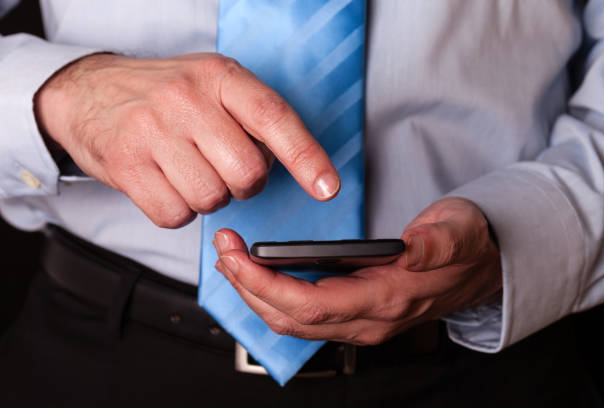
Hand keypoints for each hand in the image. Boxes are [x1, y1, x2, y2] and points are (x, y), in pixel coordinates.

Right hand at [35, 53, 339, 227]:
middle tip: (223, 167)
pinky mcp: (125, 165)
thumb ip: (252, 116)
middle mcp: (185, 99)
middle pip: (246, 173)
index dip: (306, 157)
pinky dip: (177, 209)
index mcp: (219, 77)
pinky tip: (166, 183)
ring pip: (211, 199)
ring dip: (208, 196)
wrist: (90, 94)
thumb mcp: (212, 85)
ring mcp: (151, 132)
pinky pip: (175, 215)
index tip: (327, 188)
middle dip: (244, 183)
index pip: (274, 118)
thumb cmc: (164, 95)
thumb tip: (294, 164)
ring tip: (188, 170)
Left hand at [213, 197, 501, 344]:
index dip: (268, 286)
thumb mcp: (461, 233)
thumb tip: (413, 247)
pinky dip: (271, 298)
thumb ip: (439, 242)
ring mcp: (359, 323)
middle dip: (248, 287)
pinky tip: (257, 276)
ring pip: (291, 323)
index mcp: (389, 300)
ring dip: (254, 294)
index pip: (313, 305)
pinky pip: (302, 317)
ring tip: (231, 261)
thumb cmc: (466, 249)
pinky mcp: (353, 315)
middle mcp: (368, 321)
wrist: (478, 271)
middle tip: (223, 249)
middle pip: (291, 318)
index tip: (238, 257)